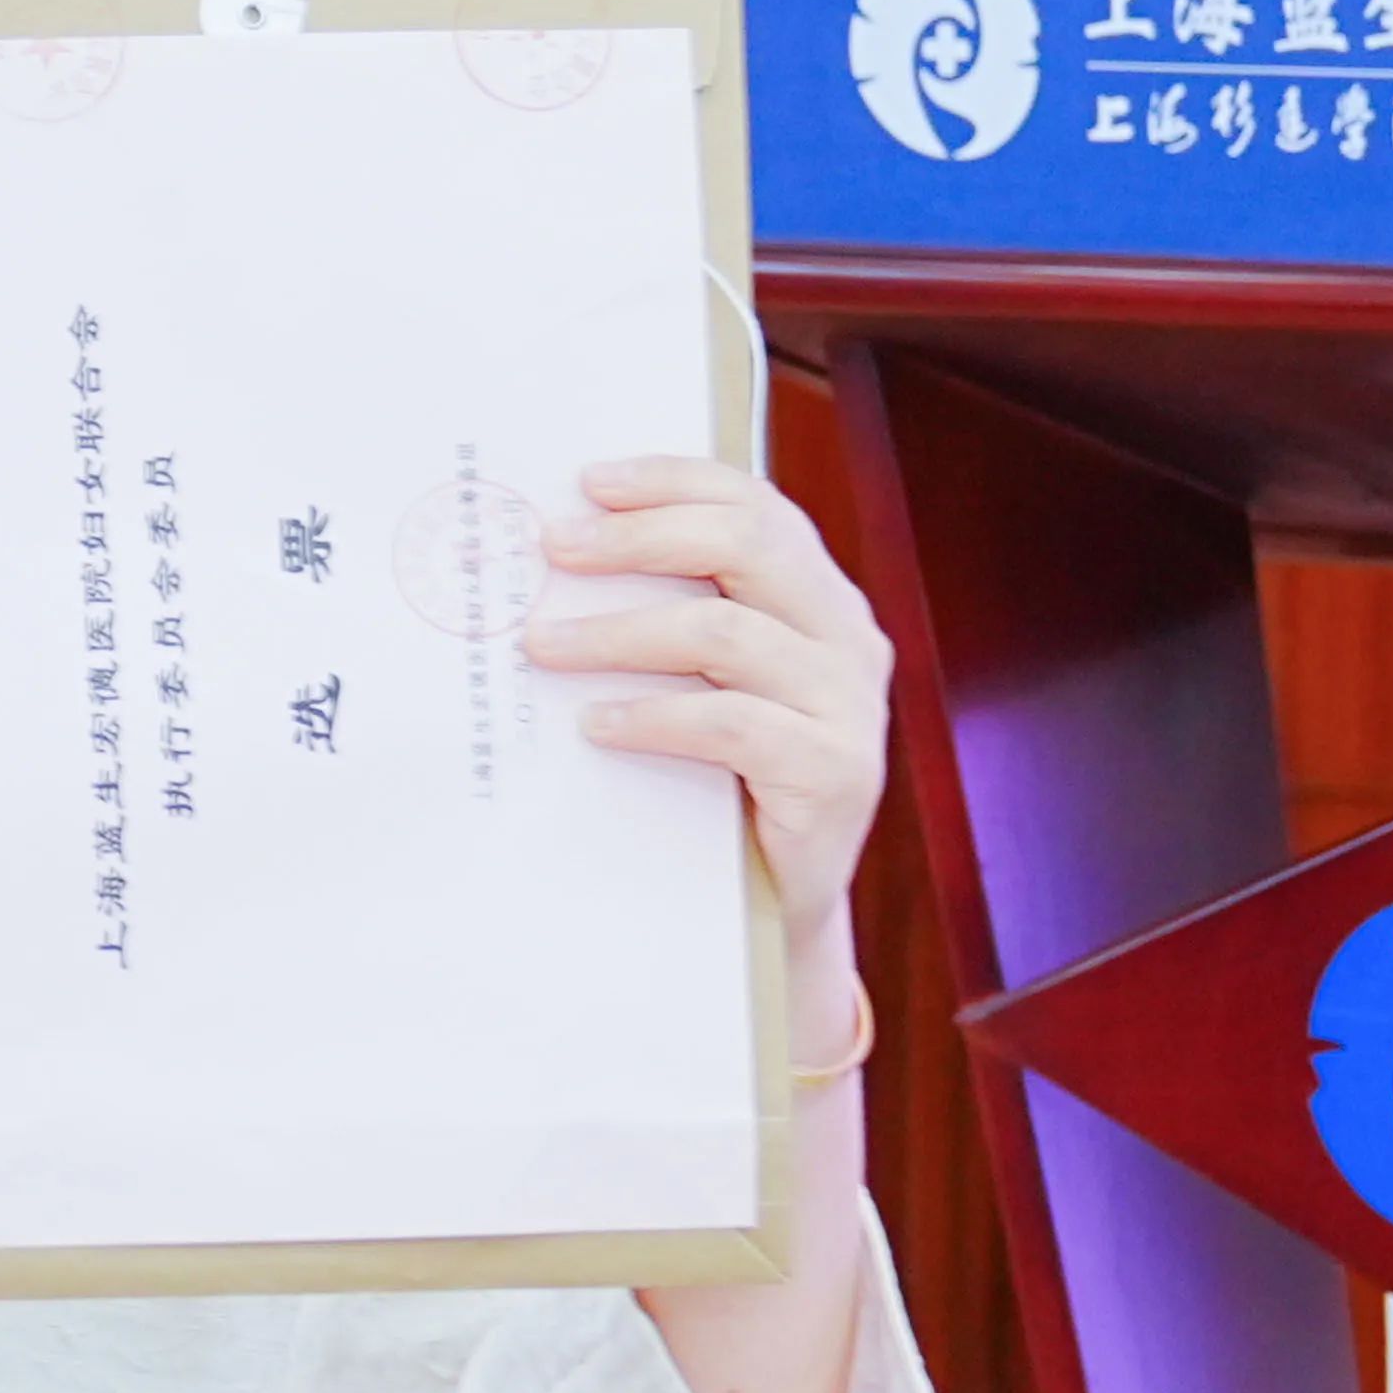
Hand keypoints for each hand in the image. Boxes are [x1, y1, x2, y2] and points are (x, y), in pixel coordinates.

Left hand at [525, 455, 892, 994]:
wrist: (776, 910)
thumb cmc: (722, 784)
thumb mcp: (704, 686)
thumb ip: (670, 619)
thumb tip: (557, 560)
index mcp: (819, 598)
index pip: (755, 505)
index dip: (675, 481)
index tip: (590, 481)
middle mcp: (846, 637)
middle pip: (744, 547)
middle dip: (640, 538)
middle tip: (554, 548)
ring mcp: (848, 705)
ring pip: (725, 634)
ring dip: (620, 633)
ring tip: (543, 644)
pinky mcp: (835, 772)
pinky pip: (733, 725)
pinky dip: (655, 716)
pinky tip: (598, 724)